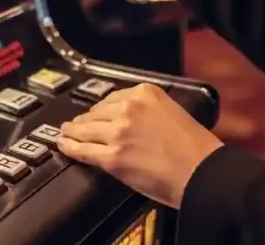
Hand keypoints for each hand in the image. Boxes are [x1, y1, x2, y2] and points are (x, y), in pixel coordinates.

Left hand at [58, 83, 222, 208]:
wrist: (201, 171)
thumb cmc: (195, 146)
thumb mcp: (171, 112)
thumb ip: (149, 111)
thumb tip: (131, 122)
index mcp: (145, 93)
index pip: (112, 98)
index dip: (101, 109)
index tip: (96, 113)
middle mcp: (129, 107)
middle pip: (96, 112)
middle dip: (86, 120)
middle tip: (76, 125)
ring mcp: (118, 132)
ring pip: (85, 129)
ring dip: (72, 132)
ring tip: (64, 133)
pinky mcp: (113, 157)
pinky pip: (84, 150)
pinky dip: (70, 148)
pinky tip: (63, 145)